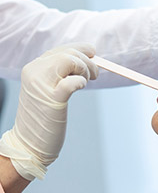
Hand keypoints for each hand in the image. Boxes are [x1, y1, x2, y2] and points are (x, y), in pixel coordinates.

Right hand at [0, 43, 97, 180]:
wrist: (28, 143)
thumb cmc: (44, 118)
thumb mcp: (49, 90)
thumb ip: (61, 75)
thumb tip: (87, 62)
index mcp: (34, 68)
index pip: (61, 49)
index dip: (81, 49)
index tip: (94, 54)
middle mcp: (35, 72)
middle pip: (68, 53)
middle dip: (88, 61)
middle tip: (95, 75)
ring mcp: (41, 86)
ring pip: (69, 60)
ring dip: (85, 68)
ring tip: (88, 81)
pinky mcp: (51, 101)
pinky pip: (69, 83)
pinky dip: (80, 81)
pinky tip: (81, 86)